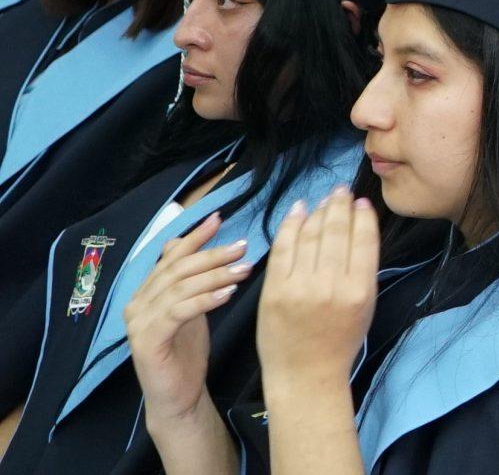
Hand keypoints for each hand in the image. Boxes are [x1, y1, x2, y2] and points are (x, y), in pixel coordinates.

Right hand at [128, 214, 251, 429]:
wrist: (178, 396)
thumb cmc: (186, 351)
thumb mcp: (191, 308)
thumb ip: (188, 280)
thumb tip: (190, 242)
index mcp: (146, 293)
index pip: (170, 256)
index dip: (195, 237)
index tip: (220, 219)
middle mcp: (137, 304)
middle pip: (177, 269)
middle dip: (212, 254)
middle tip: (243, 246)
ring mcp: (138, 323)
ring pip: (180, 287)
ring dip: (215, 275)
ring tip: (244, 268)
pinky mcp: (147, 341)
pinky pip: (179, 311)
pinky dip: (205, 299)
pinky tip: (229, 294)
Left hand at [255, 190, 376, 396]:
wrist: (305, 375)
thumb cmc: (340, 341)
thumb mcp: (366, 306)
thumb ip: (362, 269)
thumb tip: (358, 228)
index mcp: (360, 290)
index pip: (363, 239)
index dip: (362, 216)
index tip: (361, 201)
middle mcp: (330, 286)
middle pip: (336, 232)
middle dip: (339, 206)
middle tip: (341, 191)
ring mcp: (299, 288)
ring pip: (310, 236)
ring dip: (317, 211)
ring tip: (323, 199)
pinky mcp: (273, 292)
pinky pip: (283, 249)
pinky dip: (290, 226)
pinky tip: (297, 212)